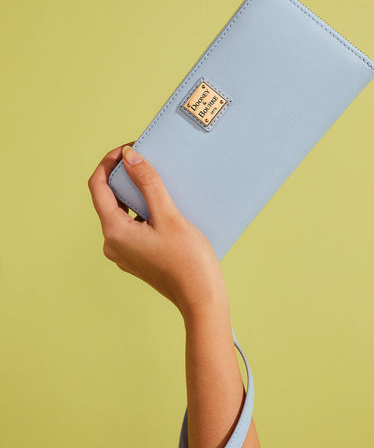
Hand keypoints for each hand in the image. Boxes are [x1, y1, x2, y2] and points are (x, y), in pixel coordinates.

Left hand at [87, 143, 227, 318]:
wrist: (201, 297)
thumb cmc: (188, 260)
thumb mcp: (169, 216)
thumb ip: (147, 184)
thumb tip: (128, 157)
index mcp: (114, 232)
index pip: (97, 187)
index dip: (108, 163)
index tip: (128, 149)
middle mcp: (113, 244)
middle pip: (109, 200)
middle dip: (124, 178)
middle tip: (146, 162)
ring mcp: (124, 254)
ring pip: (122, 214)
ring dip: (136, 195)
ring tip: (157, 183)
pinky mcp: (137, 258)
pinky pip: (133, 227)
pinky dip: (143, 212)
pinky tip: (162, 208)